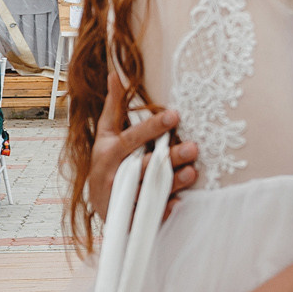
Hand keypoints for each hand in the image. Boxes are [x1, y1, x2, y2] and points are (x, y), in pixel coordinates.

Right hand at [88, 74, 199, 213]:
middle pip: (144, 165)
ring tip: (193, 171)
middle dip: (169, 157)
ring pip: (149, 190)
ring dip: (172, 182)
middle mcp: (113, 175)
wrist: (99, 203)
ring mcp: (122, 198)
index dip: (152, 127)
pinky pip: (149, 214)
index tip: (175, 115)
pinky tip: (181, 203)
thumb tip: (115, 74)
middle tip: (194, 147)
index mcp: (108, 151)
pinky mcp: (131, 217)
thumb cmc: (105, 161)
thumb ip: (113, 106)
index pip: (132, 137)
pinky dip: (164, 210)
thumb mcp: (105, 134)